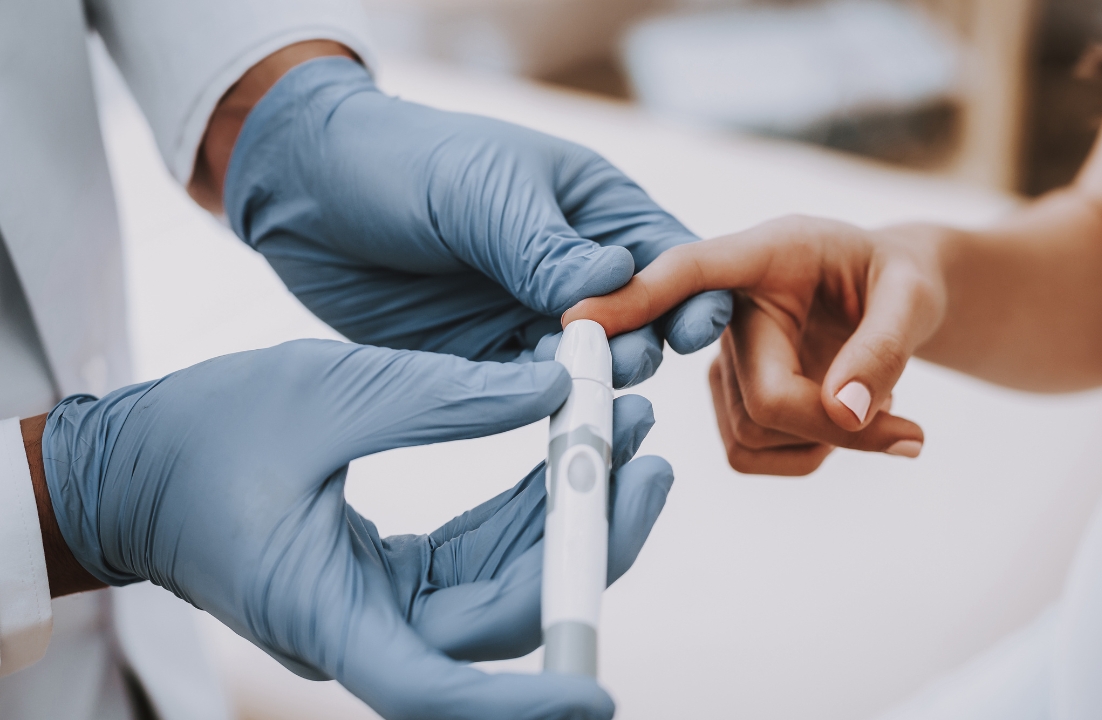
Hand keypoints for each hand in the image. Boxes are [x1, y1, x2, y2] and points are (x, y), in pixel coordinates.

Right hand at [41, 340, 672, 718]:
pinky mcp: (391, 576)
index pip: (438, 691)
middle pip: (504, 619)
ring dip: (568, 517)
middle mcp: (366, 627)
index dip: (523, 705)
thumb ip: (446, 399)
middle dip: (586, 546)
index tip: (600, 697)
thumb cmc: (201, 436)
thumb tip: (557, 392)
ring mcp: (382, 605)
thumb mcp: (329, 395)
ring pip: (503, 584)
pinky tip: (569, 449)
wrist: (127, 467)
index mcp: (331, 614)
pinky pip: (479, 554)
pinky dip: (526, 507)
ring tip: (626, 436)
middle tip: (647, 465)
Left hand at [222, 57, 730, 387]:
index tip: (693, 322)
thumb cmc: (405, 161)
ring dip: (595, 376)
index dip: (689, 290)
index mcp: (591, 207)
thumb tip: (620, 281)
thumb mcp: (483, 191)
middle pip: (639, 317)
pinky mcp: (484, 355)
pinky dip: (544, 400)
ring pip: (588, 361)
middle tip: (626, 358)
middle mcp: (571, 266)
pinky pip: (529, 388)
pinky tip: (547, 407)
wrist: (307, 190)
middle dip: (643, 340)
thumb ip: (546, 246)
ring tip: (589, 384)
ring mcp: (528, 312)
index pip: (666, 253)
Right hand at [566, 215, 940, 474]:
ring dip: (831, 441)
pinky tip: (839, 419)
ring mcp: (723, 360)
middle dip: (840, 428)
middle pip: (764, 399)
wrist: (893, 298)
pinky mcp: (729, 402)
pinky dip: (808, 456)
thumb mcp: (914, 295)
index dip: (636, 298)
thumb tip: (845, 411)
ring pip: (759, 435)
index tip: (580, 319)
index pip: (689, 274)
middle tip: (912, 437)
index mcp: (764, 255)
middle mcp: (729, 308)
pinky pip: (753, 455)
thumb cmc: (900, 279)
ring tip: (880, 404)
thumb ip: (884, 346)